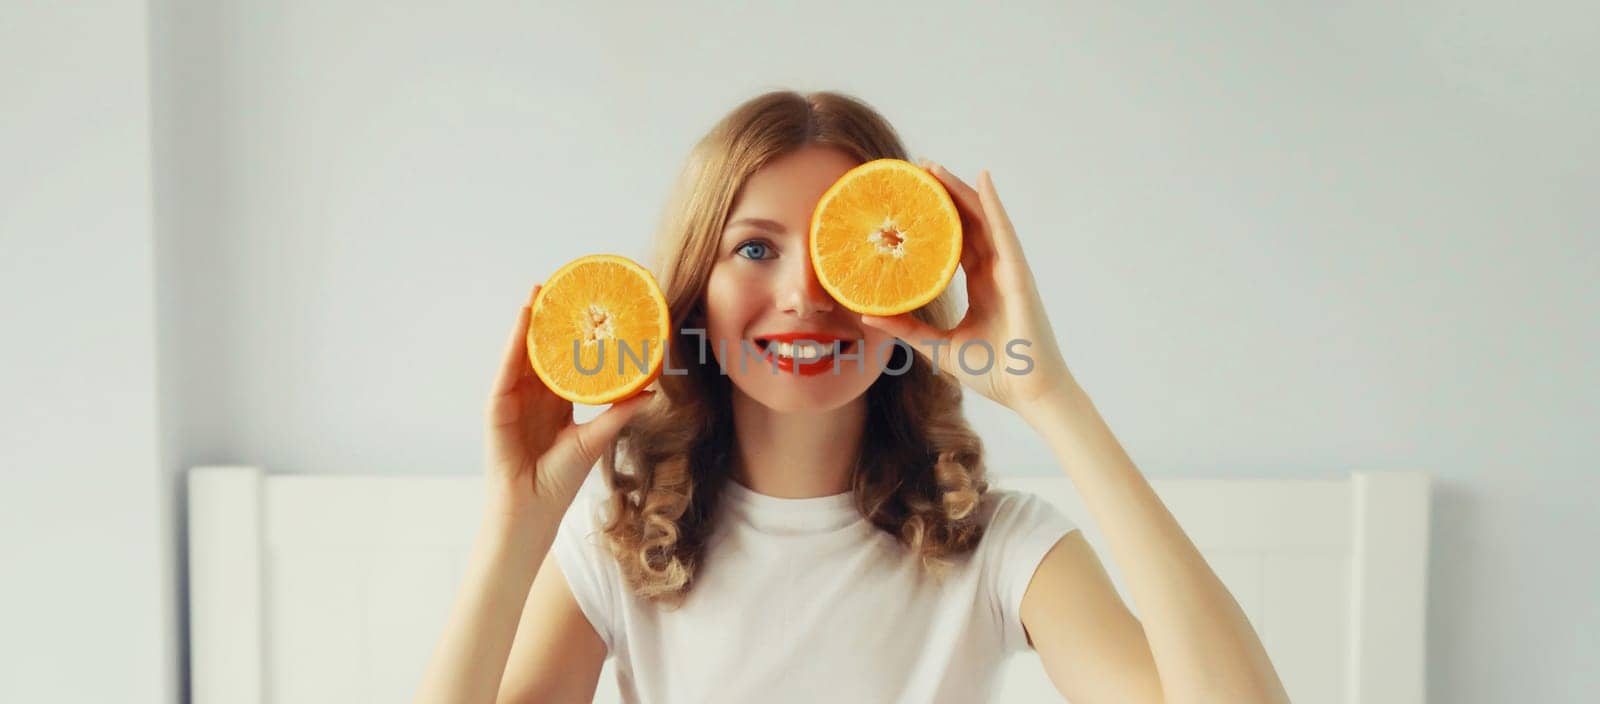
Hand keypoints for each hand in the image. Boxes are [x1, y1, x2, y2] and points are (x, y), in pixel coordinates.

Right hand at [484, 284, 652, 518]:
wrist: (532, 508)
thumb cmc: (560, 481)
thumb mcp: (595, 439)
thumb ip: (618, 413)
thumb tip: (650, 391)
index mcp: (555, 403)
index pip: (564, 361)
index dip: (574, 336)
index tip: (586, 309)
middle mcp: (533, 397)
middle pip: (541, 350)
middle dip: (549, 320)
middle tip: (561, 286)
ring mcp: (513, 399)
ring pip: (523, 352)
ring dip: (530, 321)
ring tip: (540, 290)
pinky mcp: (498, 406)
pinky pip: (508, 367)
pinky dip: (516, 342)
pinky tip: (525, 318)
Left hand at [859, 163, 1075, 414]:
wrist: (1030, 395)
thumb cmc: (996, 373)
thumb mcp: (938, 346)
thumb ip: (907, 328)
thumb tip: (867, 314)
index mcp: (981, 286)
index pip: (955, 242)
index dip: (934, 220)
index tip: (909, 201)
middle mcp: (995, 272)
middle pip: (967, 223)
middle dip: (943, 195)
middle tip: (915, 171)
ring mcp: (1009, 271)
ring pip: (982, 219)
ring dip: (960, 191)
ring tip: (934, 167)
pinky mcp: (1019, 275)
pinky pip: (1004, 233)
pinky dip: (993, 205)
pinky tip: (981, 180)